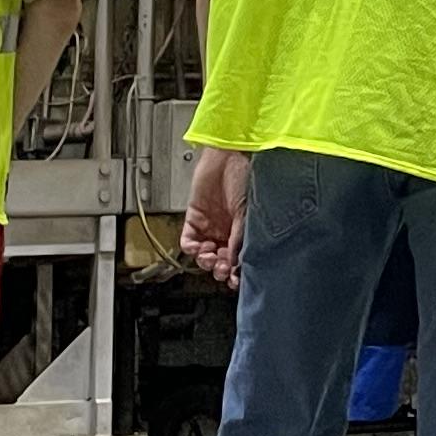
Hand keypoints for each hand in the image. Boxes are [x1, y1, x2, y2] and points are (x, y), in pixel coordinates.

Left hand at [182, 145, 248, 284]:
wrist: (229, 156)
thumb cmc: (246, 177)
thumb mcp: (247, 213)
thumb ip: (239, 238)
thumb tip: (235, 263)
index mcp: (244, 231)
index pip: (238, 259)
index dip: (236, 272)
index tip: (234, 280)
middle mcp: (227, 231)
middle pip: (220, 261)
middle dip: (220, 269)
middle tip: (222, 268)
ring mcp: (210, 226)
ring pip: (204, 255)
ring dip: (206, 261)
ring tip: (210, 256)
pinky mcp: (194, 218)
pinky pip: (188, 242)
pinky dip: (192, 248)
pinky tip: (200, 247)